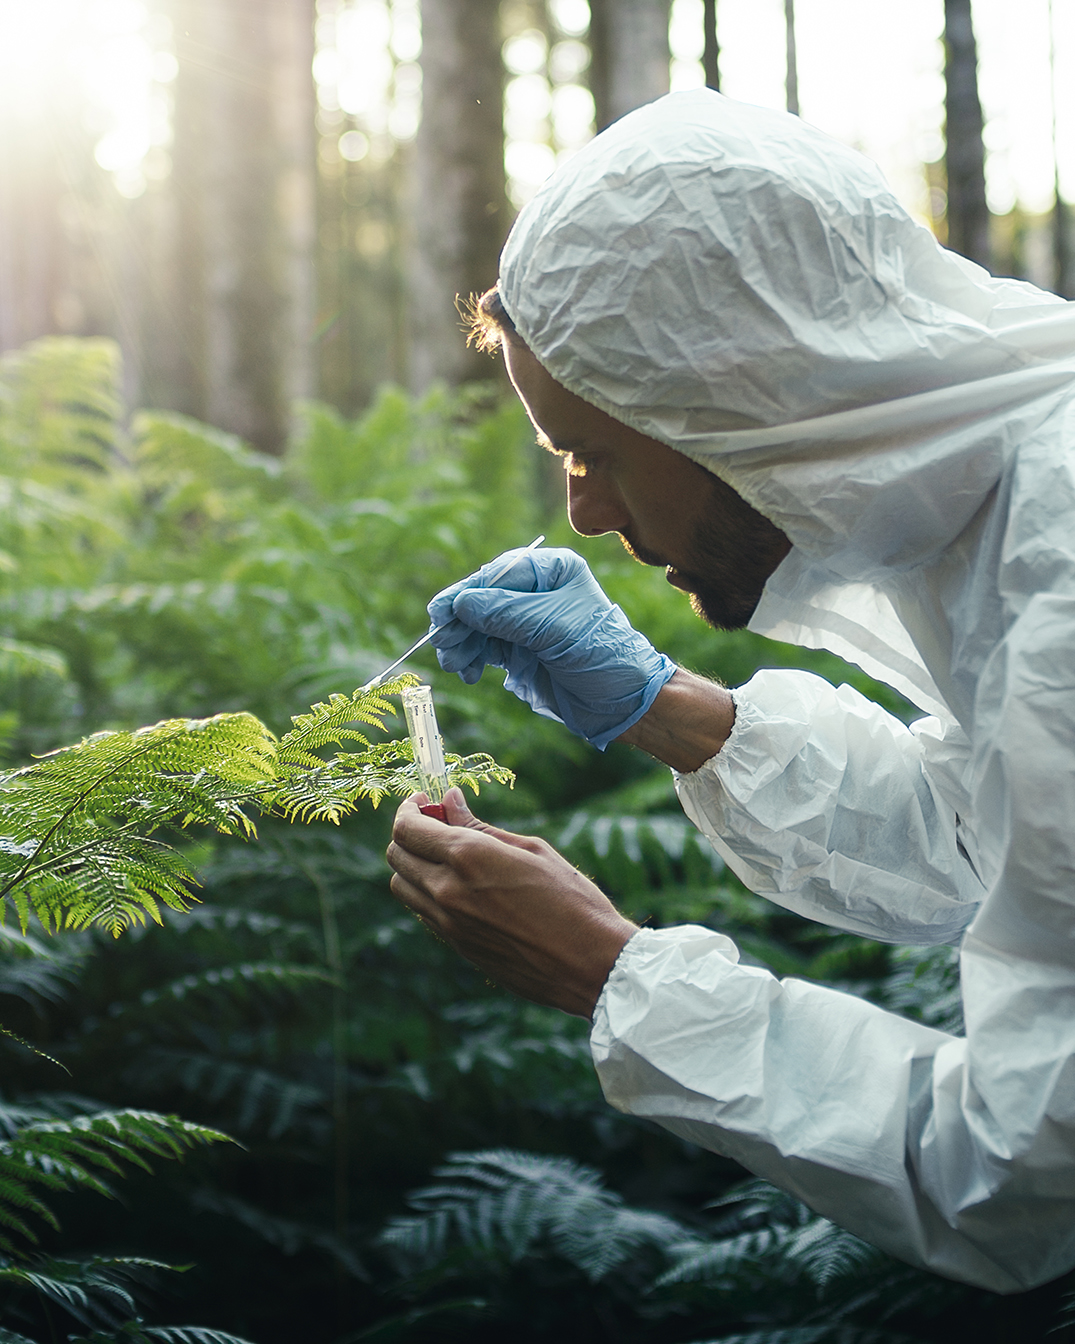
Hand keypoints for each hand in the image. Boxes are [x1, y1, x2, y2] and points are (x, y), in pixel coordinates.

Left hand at [386, 789, 636, 1017]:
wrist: (589, 964)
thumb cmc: (572, 900)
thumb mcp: (530, 850)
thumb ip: (481, 826)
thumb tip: (449, 800)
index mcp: (468, 857)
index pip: (408, 827)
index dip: (408, 809)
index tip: (424, 802)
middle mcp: (447, 890)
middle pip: (396, 855)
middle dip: (408, 833)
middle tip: (436, 824)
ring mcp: (448, 924)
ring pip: (403, 886)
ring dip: (414, 865)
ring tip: (447, 856)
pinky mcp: (456, 947)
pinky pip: (423, 912)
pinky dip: (428, 892)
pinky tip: (461, 886)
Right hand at [427, 547, 675, 749]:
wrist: (623, 702)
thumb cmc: (600, 655)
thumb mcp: (552, 629)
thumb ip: (505, 613)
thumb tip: (461, 603)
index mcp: (552, 570)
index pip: (497, 574)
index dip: (466, 593)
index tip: (441, 613)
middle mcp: (538, 590)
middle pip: (483, 599)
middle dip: (461, 622)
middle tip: (443, 645)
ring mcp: (528, 620)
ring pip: (480, 625)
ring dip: (463, 644)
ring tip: (455, 665)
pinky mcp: (522, 648)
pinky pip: (486, 646)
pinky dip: (473, 658)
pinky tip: (469, 673)